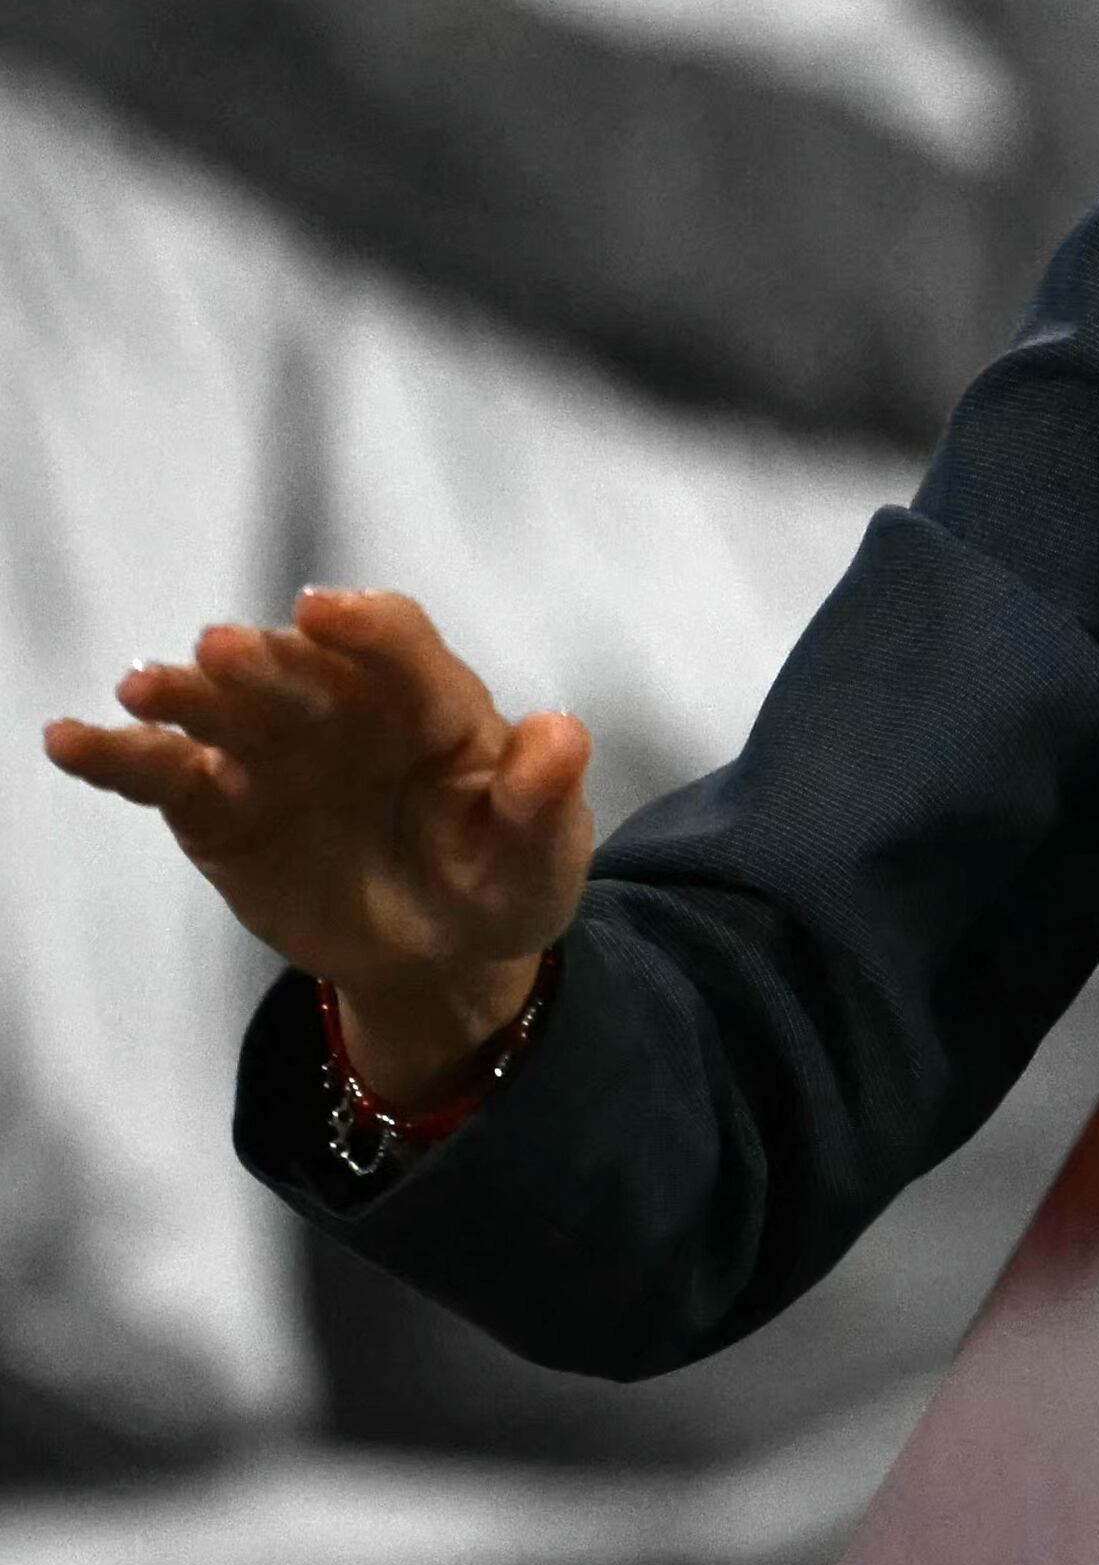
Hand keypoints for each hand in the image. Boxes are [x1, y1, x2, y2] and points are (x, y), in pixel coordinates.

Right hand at [40, 588, 590, 1101]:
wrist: (437, 952)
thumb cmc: (501, 883)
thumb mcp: (540, 857)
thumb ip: (545, 799)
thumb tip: (562, 735)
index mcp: (435, 709)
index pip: (402, 650)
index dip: (367, 628)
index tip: (325, 612)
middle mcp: (348, 713)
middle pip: (301, 674)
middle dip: (264, 663)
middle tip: (219, 652)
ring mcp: (277, 754)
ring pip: (223, 711)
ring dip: (183, 696)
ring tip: (142, 690)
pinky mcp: (220, 806)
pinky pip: (164, 774)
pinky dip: (117, 757)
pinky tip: (70, 740)